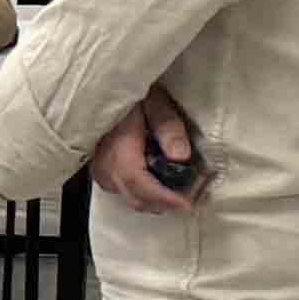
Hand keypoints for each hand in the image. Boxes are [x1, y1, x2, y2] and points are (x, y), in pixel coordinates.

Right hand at [89, 90, 204, 214]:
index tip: (190, 203)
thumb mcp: (154, 103)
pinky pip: (128, 194)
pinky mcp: (103, 176)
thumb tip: (181, 156)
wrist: (103, 96)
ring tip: (184, 187)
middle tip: (196, 193)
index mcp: (117, 151)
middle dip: (168, 202)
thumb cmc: (131, 98)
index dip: (166, 198)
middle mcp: (105, 169)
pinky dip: (149, 195)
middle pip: (140, 200)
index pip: (141, 185)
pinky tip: (164, 182)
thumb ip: (168, 127)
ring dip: (160, 200)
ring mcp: (102, 175)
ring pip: (134, 200)